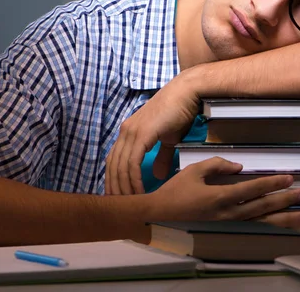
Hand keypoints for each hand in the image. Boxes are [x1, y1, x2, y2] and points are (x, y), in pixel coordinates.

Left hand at [106, 70, 200, 194]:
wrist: (186, 94)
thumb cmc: (180, 112)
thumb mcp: (170, 139)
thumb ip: (161, 156)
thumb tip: (157, 174)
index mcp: (129, 132)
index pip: (115, 160)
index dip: (115, 179)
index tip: (120, 196)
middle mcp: (126, 132)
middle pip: (113, 166)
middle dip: (116, 187)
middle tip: (121, 206)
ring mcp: (131, 132)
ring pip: (120, 166)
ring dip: (125, 186)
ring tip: (132, 201)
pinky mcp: (141, 134)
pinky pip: (132, 162)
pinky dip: (133, 178)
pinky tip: (140, 189)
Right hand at [145, 157, 299, 229]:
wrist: (158, 217)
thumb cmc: (176, 192)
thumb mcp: (195, 171)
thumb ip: (218, 165)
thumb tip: (240, 167)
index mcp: (220, 197)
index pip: (253, 189)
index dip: (272, 183)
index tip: (289, 177)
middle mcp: (228, 214)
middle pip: (263, 207)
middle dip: (286, 200)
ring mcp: (228, 226)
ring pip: (262, 223)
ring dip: (285, 219)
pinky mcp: (227, 232)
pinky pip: (254, 231)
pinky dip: (272, 230)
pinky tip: (286, 228)